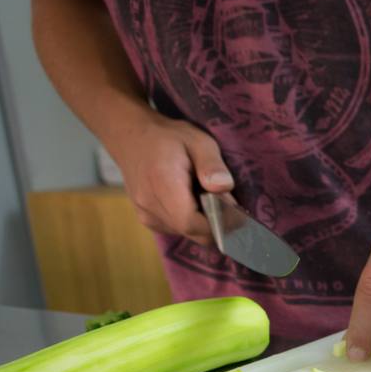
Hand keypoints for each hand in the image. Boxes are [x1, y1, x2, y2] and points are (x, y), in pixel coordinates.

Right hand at [107, 114, 233, 246]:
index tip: (238, 213)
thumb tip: (225, 187)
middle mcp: (149, 205)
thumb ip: (212, 165)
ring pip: (188, 234)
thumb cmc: (169, 138)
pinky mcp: (148, 220)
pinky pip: (179, 230)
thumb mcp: (199, 142)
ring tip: (206, 196)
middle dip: (217, 224)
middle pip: (193, 233)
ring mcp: (146, 215)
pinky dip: (192, 221)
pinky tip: (192, 200)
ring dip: (205, 222)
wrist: (132, 137)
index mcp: (161, 184)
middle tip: (228, 203)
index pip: (191, 223)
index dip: (219, 223)